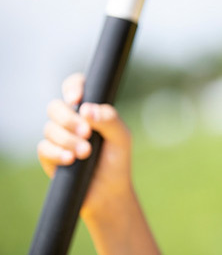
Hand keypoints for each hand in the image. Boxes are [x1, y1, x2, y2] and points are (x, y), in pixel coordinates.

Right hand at [37, 73, 132, 219]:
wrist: (109, 191)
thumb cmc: (117, 159)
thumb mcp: (121, 137)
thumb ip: (109, 119)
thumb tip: (86, 109)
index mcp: (89, 110)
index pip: (76, 88)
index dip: (72, 87)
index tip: (77, 98)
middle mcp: (71, 121)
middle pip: (56, 107)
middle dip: (69, 119)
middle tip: (87, 133)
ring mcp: (58, 138)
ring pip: (49, 128)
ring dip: (68, 139)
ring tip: (86, 153)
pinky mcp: (49, 156)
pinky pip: (44, 148)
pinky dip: (57, 153)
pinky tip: (71, 160)